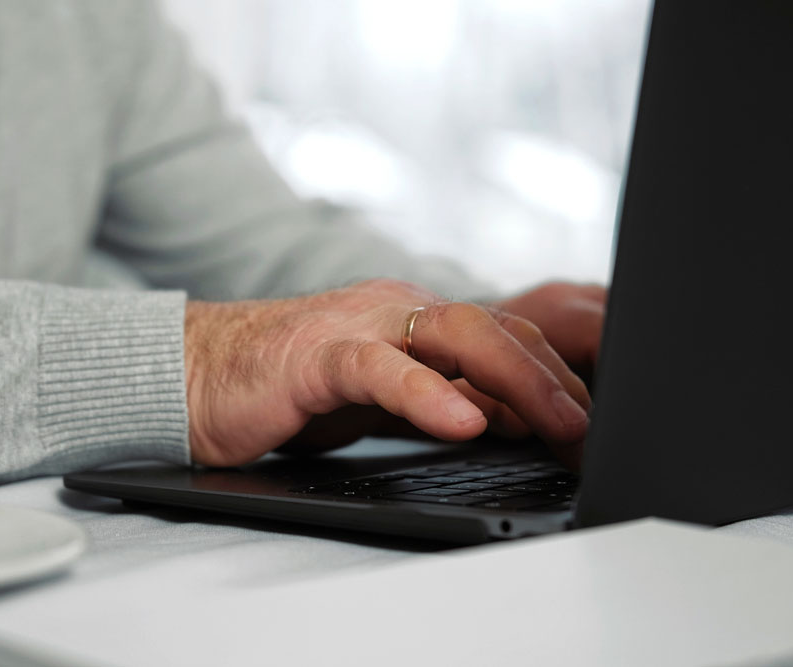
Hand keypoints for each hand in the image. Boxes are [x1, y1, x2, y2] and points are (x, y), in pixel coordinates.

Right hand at [184, 279, 590, 469]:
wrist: (199, 373)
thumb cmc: (291, 386)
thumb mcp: (385, 398)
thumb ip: (444, 398)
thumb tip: (512, 417)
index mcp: (417, 320)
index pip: (506, 337)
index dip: (557, 377)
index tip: (593, 424)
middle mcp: (397, 312)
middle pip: (496, 328)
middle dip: (554, 378)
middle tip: (593, 430)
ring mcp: (357, 326)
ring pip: (453, 334)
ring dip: (515, 379)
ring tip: (558, 424)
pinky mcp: (313, 356)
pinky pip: (376, 368)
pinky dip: (424, 394)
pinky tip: (461, 423)